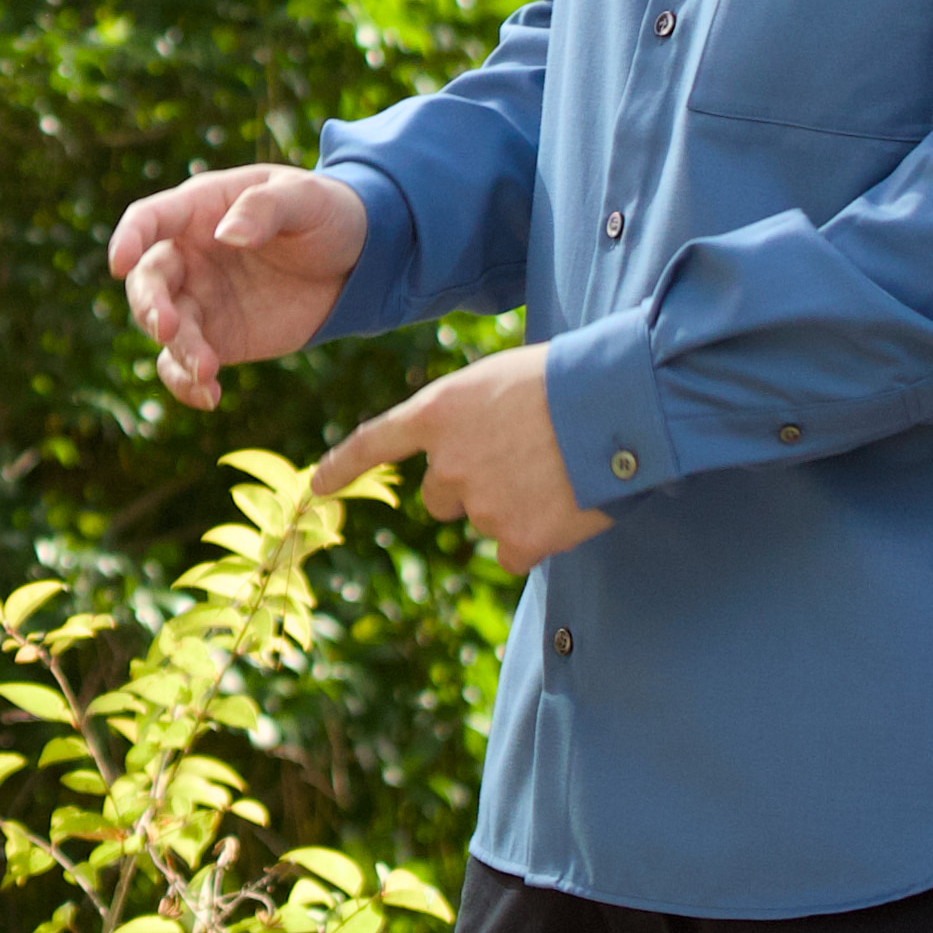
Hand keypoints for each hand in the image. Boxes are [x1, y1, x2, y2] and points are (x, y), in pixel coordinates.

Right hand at [106, 163, 367, 410]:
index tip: (119, 263)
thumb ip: (264, 209)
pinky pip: (188, 364)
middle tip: (169, 328)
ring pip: (167, 330)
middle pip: (148, 280)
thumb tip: (228, 235)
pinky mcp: (221, 339)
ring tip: (207, 371)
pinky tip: (209, 397)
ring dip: (178, 351)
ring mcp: (201, 300)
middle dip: (151, 305)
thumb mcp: (304, 197)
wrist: (358, 259)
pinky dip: (190, 384)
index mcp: (200, 209)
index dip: (129, 238)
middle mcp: (189, 256)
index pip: (149, 219)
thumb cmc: (324, 211)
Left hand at [317, 345, 616, 574]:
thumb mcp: (501, 380)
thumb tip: (481, 453)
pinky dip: (537, 539)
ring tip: (556, 470)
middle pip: (438, 496)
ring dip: (514, 506)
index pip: (374, 443)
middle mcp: (447, 462)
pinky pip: (514, 554)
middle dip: (469, 486)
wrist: (616, 404)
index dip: (343, 466)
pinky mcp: (517, 540)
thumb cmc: (568, 378)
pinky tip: (565, 507)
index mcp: (438, 412)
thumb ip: (471, 420)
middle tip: (519, 462)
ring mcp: (480, 504)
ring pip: (484, 520)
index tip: (316, 486)